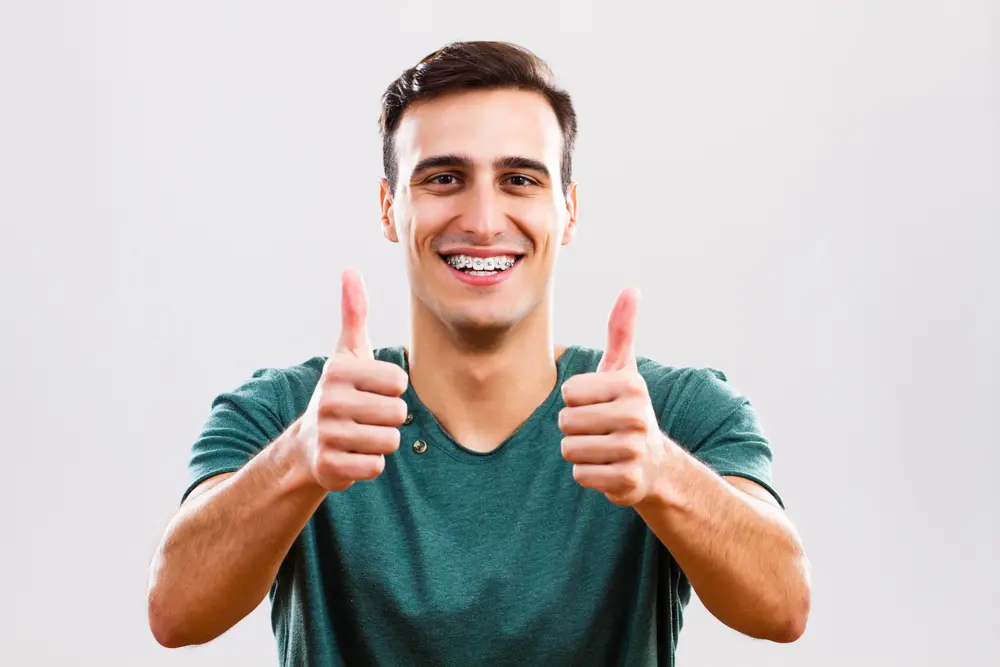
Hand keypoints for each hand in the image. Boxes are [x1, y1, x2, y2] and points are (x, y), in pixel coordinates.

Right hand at [295, 268, 409, 491]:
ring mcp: (327, 434)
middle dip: (389, 419)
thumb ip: (353, 313)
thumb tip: (350, 270)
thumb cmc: (339, 392)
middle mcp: (329, 400)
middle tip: (366, 416)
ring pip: (390, 441)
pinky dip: (370, 463)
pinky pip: (376, 466)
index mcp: (338, 370)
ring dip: (381, 441)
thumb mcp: (346, 352)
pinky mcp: (330, 465)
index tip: (370, 391)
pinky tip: (352, 454)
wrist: (306, 444)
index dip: (391, 390)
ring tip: (360, 434)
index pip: (399, 382)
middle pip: (398, 413)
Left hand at [558, 287, 669, 506]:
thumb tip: (631, 289)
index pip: (568, 392)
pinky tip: (608, 468)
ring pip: (569, 449)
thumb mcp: (623, 370)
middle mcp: (637, 417)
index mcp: (631, 385)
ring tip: (603, 448)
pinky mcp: (628, 482)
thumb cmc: (626, 409)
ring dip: (580, 452)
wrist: (656, 464)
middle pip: (566, 421)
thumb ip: (621, 331)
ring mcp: (634, 451)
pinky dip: (588, 474)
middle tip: (601, 430)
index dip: (576, 400)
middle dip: (575, 428)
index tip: (600, 404)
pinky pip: (580, 475)